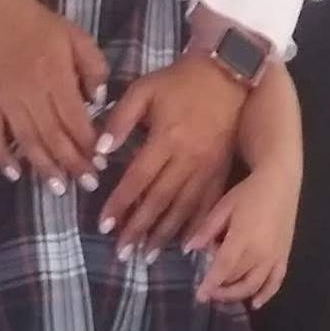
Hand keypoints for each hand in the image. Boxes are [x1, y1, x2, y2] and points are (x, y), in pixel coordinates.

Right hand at [0, 0, 106, 189]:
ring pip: (26, 140)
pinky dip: (1, 156)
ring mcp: (6, 100)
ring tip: (58, 188)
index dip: (88, 144)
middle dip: (72, 163)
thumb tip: (99, 101)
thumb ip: (94, 67)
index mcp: (55, 76)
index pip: (74, 118)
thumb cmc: (41, 25)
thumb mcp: (78, 37)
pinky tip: (14, 174)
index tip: (102, 163)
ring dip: (43, 166)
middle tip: (87, 185)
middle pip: (53, 135)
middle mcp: (30, 93)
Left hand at [95, 55, 240, 251]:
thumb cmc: (180, 81)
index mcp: (166, 138)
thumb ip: (120, 118)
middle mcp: (187, 159)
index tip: (104, 226)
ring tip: (146, 256)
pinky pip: (207, 205)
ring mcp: (207, 168)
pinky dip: (195, 226)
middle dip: (138, 228)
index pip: (138, 179)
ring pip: (183, 208)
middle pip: (159, 200)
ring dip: (163, 234)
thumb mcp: (144, 89)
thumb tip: (101, 151)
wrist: (228, 74)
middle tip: (121, 253)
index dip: (120, 203)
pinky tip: (184, 245)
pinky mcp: (221, 171)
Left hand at [186, 163, 298, 308]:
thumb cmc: (249, 192)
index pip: (223, 268)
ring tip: (224, 296)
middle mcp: (259, 252)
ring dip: (238, 295)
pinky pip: (276, 281)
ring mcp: (274, 256)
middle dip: (220, 289)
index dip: (210, 284)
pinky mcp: (284, 256)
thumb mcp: (223, 206)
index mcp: (241, 238)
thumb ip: (206, 230)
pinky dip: (266, 294)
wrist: (281, 182)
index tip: (199, 296)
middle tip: (208, 292)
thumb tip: (189, 249)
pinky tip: (255, 303)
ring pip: (254, 285)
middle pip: (236, 279)